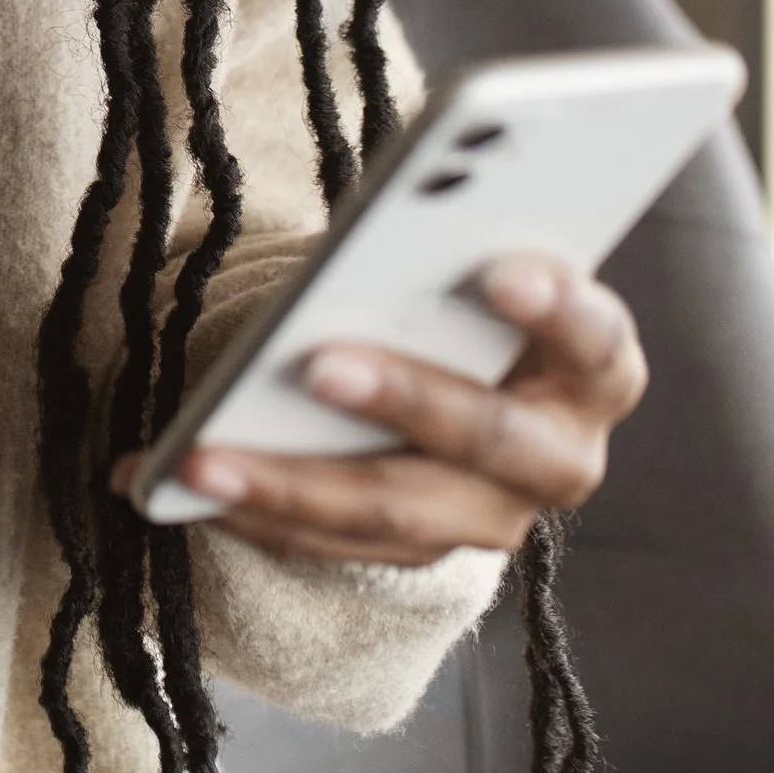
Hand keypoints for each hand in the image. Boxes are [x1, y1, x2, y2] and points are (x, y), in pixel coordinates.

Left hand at [121, 258, 646, 568]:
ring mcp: (491, 517)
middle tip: (318, 364)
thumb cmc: (471, 295)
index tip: (499, 268)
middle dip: (406, 399)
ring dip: (294, 486)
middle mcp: (561, 455)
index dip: (557, 308)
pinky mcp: (420, 557)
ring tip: (202, 458)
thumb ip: (452, 247)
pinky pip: (334, 546)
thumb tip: (395, 215)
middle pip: (493, 440)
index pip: (597, 336)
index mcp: (596, 364)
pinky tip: (175, 479)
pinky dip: (254, 512)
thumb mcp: (478, 262)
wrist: (471, 376)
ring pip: (398, 515)